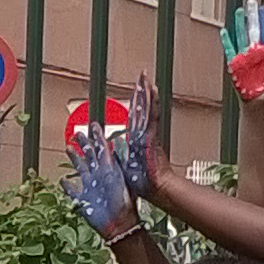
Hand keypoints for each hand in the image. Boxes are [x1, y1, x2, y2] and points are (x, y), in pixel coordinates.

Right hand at [62, 125, 138, 238]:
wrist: (120, 224)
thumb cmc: (125, 204)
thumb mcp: (121, 179)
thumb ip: (116, 164)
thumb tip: (114, 146)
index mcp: (109, 170)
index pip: (102, 148)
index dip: (97, 137)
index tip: (94, 125)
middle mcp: (99, 176)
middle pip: (89, 155)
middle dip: (84, 143)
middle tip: (77, 133)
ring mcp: (90, 187)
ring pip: (80, 168)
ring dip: (74, 158)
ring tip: (68, 148)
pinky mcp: (83, 200)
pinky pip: (72, 191)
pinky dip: (67, 186)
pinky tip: (63, 181)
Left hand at [119, 76, 167, 201]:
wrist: (155, 188)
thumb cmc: (140, 181)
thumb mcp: (123, 166)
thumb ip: (116, 155)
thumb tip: (108, 148)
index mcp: (138, 138)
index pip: (136, 115)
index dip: (136, 102)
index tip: (136, 90)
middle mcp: (144, 133)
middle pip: (143, 107)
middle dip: (142, 91)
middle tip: (142, 75)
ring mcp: (149, 133)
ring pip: (147, 108)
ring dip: (146, 92)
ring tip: (145, 77)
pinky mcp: (152, 136)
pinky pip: (152, 116)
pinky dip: (152, 103)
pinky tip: (152, 90)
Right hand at [223, 4, 263, 104]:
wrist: (260, 105)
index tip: (263, 9)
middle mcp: (255, 54)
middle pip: (253, 31)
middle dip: (252, 17)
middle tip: (251, 3)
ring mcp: (244, 59)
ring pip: (241, 38)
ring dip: (239, 25)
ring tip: (238, 12)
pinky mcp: (235, 67)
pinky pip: (230, 52)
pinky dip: (227, 42)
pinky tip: (224, 31)